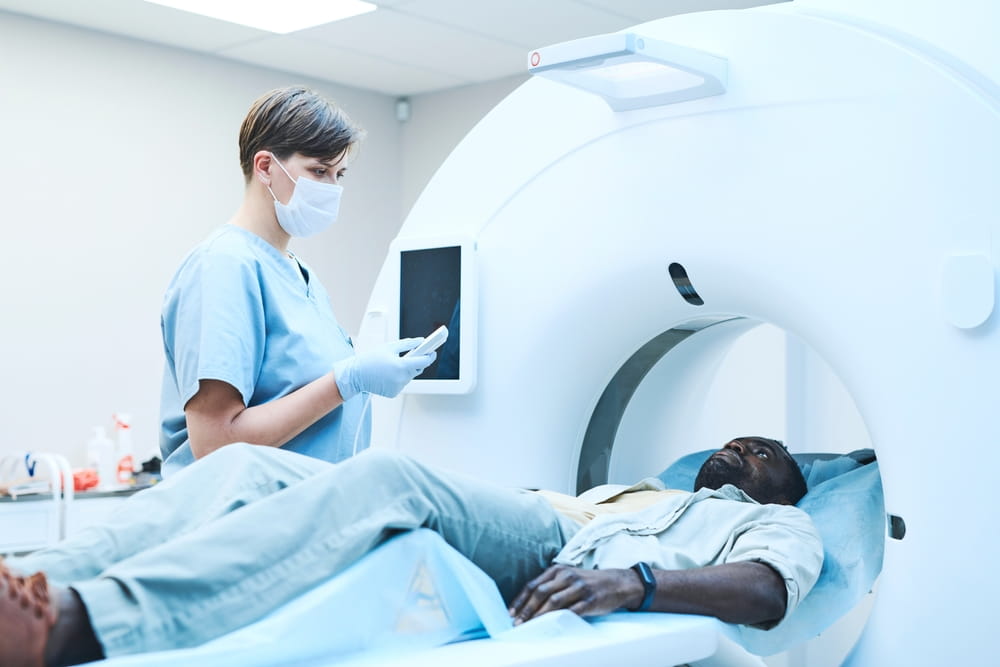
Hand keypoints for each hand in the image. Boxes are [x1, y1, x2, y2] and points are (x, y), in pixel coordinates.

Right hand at [333, 338, 435, 400]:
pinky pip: (402, 383)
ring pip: (409, 376)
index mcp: (401, 366)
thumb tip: (421, 341)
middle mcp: (401, 378)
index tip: (432, 352)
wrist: (356, 375)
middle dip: (416, 362)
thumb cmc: (370, 359)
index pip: (424, 362)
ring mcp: (398, 387)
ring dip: (406, 370)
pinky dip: (399, 378)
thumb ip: (408, 344)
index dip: (430, 356)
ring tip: (392, 365)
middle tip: (410, 355)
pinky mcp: (394, 393)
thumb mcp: (390, 347)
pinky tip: (388, 374)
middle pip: (417, 369)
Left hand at [508, 565, 641, 624]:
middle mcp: (567, 576)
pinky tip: (550, 626)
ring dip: (538, 615)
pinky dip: (558, 619)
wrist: (618, 583)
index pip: (533, 585)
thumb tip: (528, 604)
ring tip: (529, 626)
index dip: (520, 600)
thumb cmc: (589, 583)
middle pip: (540, 593)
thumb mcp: (569, 577)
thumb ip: (551, 585)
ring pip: (553, 602)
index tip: (510, 613)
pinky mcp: (590, 600)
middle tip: (516, 623)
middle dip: (526, 610)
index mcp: (559, 569)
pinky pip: (571, 611)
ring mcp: (579, 587)